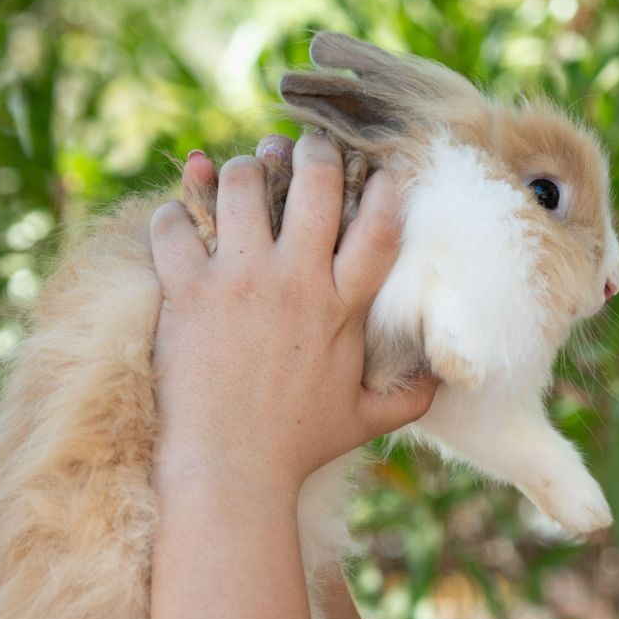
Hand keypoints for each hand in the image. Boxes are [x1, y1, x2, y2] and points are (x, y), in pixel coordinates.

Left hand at [150, 132, 437, 493]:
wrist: (230, 471)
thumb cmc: (297, 445)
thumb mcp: (365, 420)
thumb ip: (411, 397)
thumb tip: (445, 383)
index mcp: (342, 305)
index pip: (378, 223)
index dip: (382, 184)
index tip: (375, 170)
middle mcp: (295, 280)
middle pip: (314, 181)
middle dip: (311, 151)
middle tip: (301, 148)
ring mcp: (239, 281)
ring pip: (241, 185)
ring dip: (242, 170)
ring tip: (241, 175)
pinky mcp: (188, 292)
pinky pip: (174, 226)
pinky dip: (174, 213)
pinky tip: (179, 219)